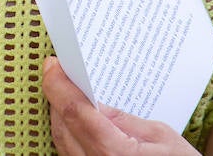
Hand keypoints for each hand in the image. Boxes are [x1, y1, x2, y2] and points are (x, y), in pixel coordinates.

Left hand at [43, 58, 197, 155]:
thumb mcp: (159, 135)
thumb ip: (122, 118)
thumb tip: (93, 100)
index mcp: (113, 152)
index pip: (75, 112)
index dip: (59, 85)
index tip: (53, 65)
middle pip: (62, 125)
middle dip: (57, 95)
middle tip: (57, 70)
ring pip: (61, 140)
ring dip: (59, 113)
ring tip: (63, 89)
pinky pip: (68, 153)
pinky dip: (67, 132)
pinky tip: (72, 117)